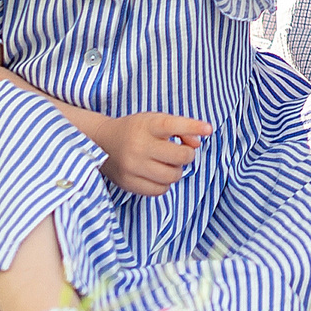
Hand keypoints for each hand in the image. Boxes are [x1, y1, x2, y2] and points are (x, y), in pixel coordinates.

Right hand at [97, 111, 211, 196]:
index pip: (173, 125)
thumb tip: (198, 143)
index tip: (209, 129)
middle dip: (187, 155)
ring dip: (176, 170)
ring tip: (167, 164)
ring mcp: (132, 166)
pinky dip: (164, 184)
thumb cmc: (137, 130)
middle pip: (180, 156)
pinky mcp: (128, 183)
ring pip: (173, 176)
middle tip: (179, 152)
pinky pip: (160, 190)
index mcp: (147, 125)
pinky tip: (157, 174)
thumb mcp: (156, 120)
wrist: (101, 142)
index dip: (193, 127)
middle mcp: (139, 145)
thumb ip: (181, 128)